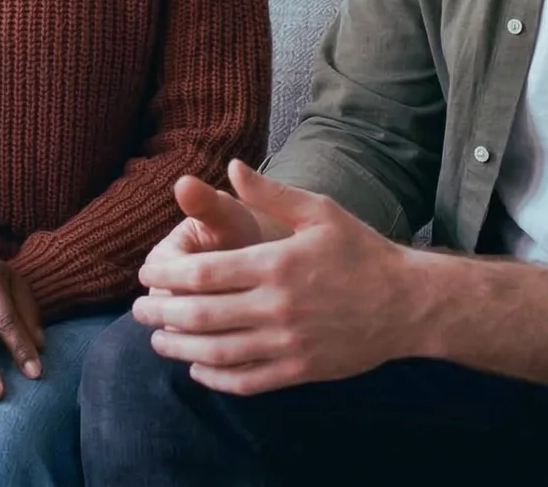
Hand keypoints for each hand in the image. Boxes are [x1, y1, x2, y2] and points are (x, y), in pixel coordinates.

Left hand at [132, 160, 416, 394]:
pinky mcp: (301, 371)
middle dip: (161, 313)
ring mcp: (290, 343)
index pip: (203, 273)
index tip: (146, 275)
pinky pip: (247, 380)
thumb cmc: (361, 251)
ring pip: (218, 352)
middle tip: (137, 310)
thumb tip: (230, 167)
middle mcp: (278, 307)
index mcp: (277, 264)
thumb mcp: (319, 211)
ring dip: (180, 348)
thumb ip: (271, 193)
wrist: (409, 303)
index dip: (166, 276)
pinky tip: (199, 368)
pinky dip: (216, 378)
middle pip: (201, 316)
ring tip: (157, 339)